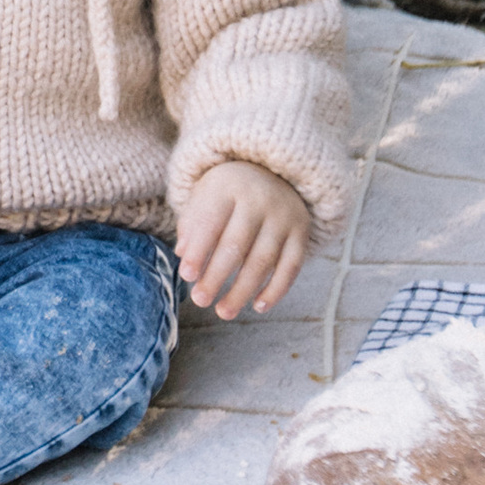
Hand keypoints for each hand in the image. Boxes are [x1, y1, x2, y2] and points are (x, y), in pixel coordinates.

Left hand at [177, 162, 311, 319]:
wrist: (274, 172)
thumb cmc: (228, 193)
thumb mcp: (205, 196)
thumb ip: (192, 223)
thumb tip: (183, 254)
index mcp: (228, 186)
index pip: (210, 222)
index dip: (198, 251)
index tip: (186, 276)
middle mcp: (259, 199)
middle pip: (236, 245)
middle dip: (216, 277)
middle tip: (200, 300)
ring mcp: (283, 216)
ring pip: (262, 261)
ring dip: (242, 291)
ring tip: (223, 312)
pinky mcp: (301, 233)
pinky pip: (291, 267)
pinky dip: (275, 290)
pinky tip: (258, 306)